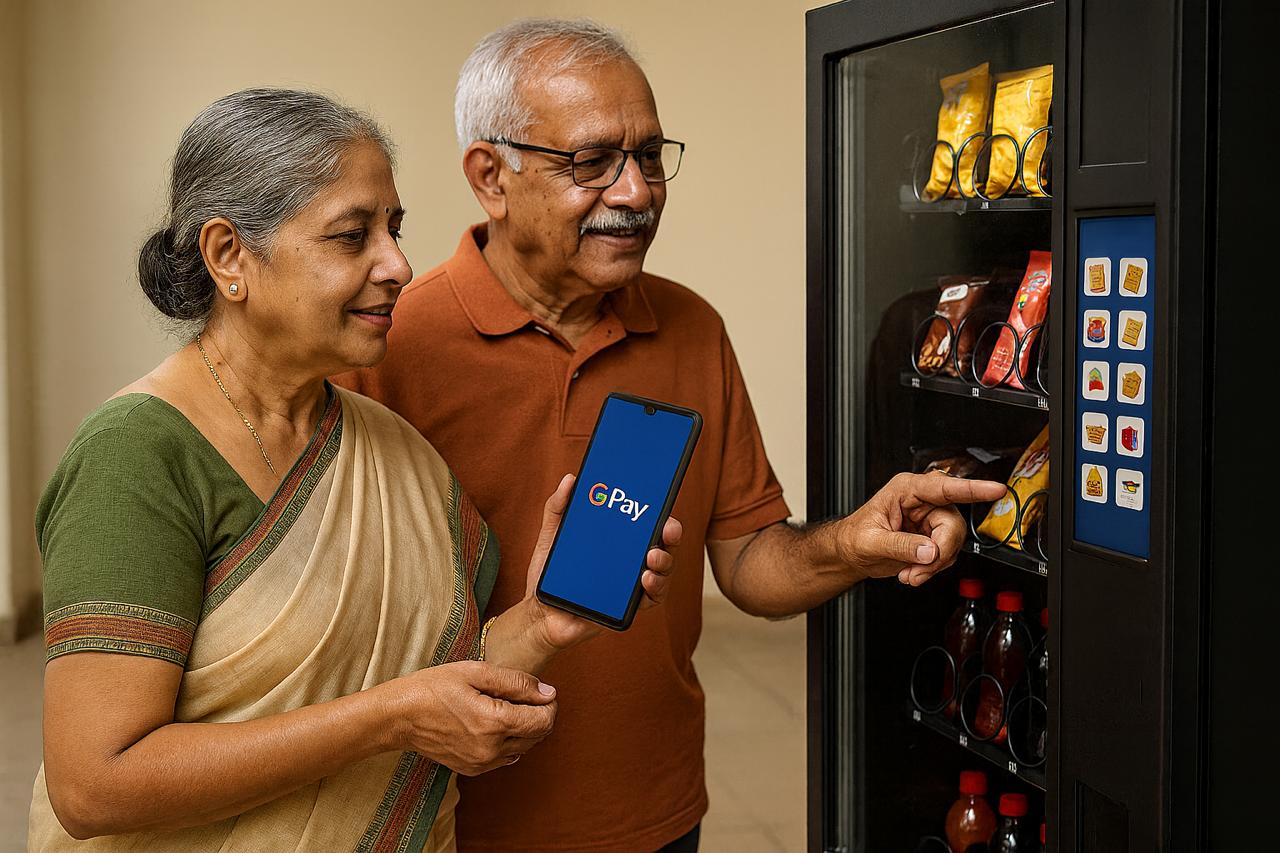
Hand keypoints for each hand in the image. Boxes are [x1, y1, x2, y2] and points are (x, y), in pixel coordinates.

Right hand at [387, 660, 556, 774]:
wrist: (398, 717)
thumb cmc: (432, 688)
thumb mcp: (475, 672)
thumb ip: (516, 682)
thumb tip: (548, 692)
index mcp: (494, 723)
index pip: (544, 721)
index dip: (550, 704)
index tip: (543, 691)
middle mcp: (491, 749)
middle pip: (537, 736)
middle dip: (539, 715)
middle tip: (523, 695)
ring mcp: (481, 763)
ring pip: (524, 749)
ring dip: (525, 729)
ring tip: (504, 706)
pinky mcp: (472, 770)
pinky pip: (505, 758)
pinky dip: (508, 741)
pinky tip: (492, 724)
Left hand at [524, 474, 682, 649]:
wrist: (538, 613)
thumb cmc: (548, 574)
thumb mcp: (551, 536)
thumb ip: (558, 507)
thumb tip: (571, 478)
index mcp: (617, 541)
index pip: (645, 523)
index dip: (659, 512)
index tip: (663, 501)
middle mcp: (629, 560)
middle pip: (662, 544)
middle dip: (671, 534)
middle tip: (669, 528)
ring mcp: (631, 584)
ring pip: (662, 571)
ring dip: (665, 562)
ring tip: (652, 556)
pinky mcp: (627, 607)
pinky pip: (651, 599)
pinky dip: (655, 588)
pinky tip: (646, 579)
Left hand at [834, 471, 1006, 586]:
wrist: (851, 553)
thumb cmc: (854, 538)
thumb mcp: (871, 542)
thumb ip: (901, 545)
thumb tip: (929, 550)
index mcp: (906, 490)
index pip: (944, 487)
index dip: (973, 489)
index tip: (996, 490)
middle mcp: (922, 501)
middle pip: (953, 524)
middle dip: (939, 552)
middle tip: (920, 569)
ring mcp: (930, 519)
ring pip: (953, 542)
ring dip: (934, 565)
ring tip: (910, 573)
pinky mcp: (933, 536)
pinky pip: (947, 554)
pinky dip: (932, 569)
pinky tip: (913, 572)